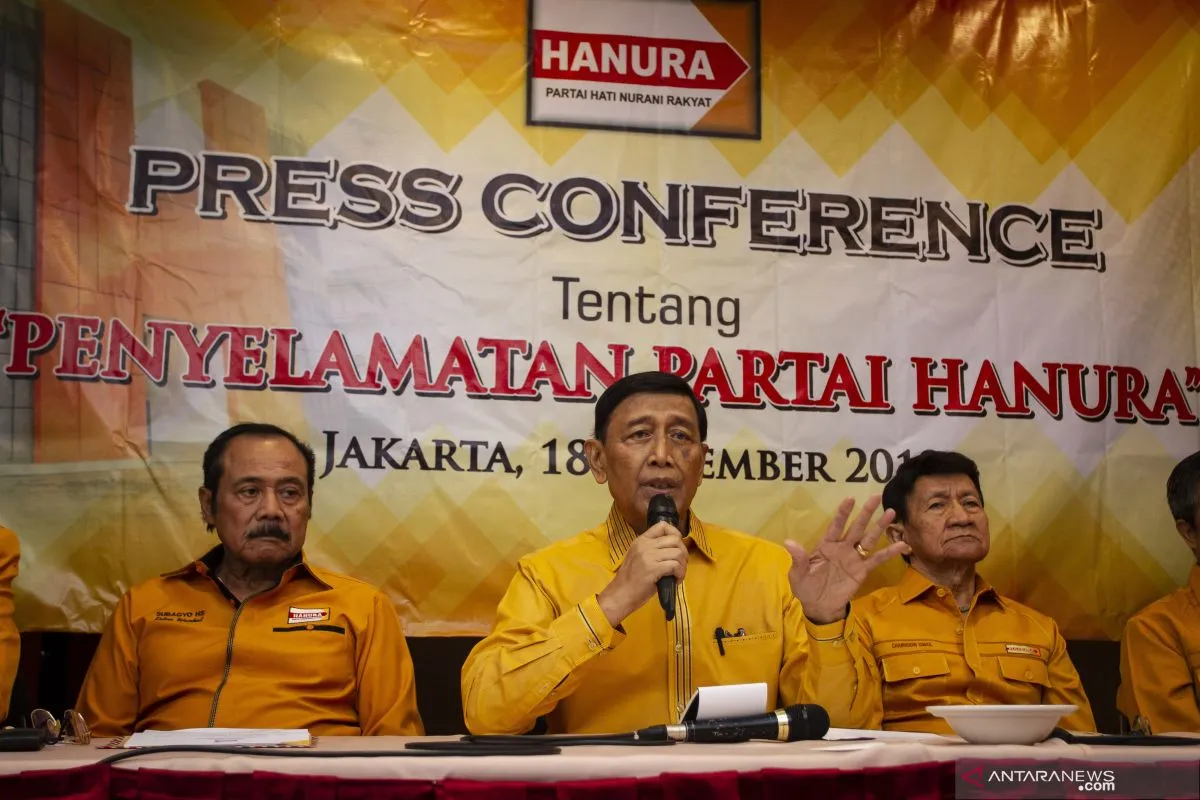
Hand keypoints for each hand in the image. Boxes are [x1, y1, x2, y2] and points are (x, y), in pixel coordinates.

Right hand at [597, 521, 687, 626]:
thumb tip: (673, 549)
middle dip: (683, 552)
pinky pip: (676, 565)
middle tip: (680, 565)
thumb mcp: (638, 557)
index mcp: (641, 540)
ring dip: (683, 565)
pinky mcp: (654, 569)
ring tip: (678, 574)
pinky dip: (680, 573)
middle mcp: (645, 545)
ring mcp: (649, 556)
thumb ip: (652, 550)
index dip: (675, 533)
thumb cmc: (630, 579)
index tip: (677, 546)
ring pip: (678, 552)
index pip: (663, 526)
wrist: (620, 594)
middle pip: (675, 539)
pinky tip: (676, 580)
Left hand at [784, 496, 909, 623]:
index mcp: (826, 545)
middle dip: (866, 512)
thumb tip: (788, 542)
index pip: (836, 525)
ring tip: (891, 512)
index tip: (850, 499)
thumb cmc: (806, 587)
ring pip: (869, 539)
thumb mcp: (798, 574)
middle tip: (876, 497)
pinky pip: (877, 560)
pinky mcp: (862, 570)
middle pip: (856, 527)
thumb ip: (798, 558)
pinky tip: (903, 544)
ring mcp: (854, 558)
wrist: (819, 606)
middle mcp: (842, 548)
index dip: (843, 513)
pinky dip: (890, 552)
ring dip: (880, 526)